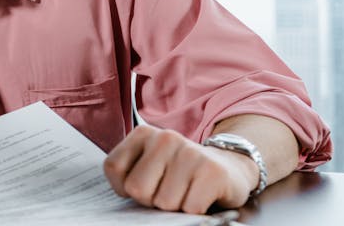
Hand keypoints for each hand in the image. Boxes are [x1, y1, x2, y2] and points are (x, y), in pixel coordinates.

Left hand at [103, 124, 258, 213]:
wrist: (229, 168)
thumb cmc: (180, 173)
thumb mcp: (149, 164)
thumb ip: (130, 173)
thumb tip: (126, 194)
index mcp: (143, 133)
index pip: (113, 167)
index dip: (124, 187)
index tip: (143, 184)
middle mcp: (165, 137)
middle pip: (137, 188)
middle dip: (150, 199)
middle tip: (167, 191)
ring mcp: (190, 152)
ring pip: (164, 202)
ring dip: (174, 206)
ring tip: (186, 192)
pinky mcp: (212, 172)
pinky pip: (190, 208)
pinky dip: (193, 211)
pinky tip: (200, 196)